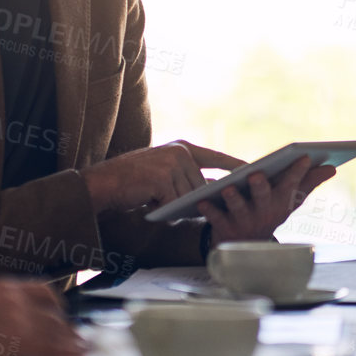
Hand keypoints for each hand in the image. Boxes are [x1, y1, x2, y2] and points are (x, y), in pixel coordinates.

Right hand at [0, 278, 84, 355]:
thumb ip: (2, 310)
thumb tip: (27, 324)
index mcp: (2, 286)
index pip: (46, 292)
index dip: (59, 309)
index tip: (66, 322)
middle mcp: (13, 297)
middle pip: (55, 314)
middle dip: (68, 330)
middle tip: (78, 343)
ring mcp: (15, 318)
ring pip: (57, 331)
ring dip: (71, 344)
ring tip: (81, 353)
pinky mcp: (13, 342)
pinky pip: (49, 349)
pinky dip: (65, 355)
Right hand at [81, 140, 244, 211]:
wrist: (102, 183)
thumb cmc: (133, 182)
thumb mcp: (162, 172)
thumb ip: (184, 176)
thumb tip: (210, 194)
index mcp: (182, 148)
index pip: (216, 157)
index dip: (234, 165)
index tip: (252, 170)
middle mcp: (180, 152)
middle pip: (201, 185)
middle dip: (192, 199)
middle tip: (171, 201)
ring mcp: (172, 164)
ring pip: (189, 196)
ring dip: (175, 205)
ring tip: (155, 199)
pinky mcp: (163, 178)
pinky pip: (175, 202)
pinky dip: (165, 208)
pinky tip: (150, 202)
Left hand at [198, 155, 336, 244]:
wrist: (247, 246)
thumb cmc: (270, 213)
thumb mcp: (290, 201)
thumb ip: (309, 183)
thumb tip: (332, 168)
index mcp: (281, 202)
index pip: (292, 185)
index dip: (298, 172)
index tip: (304, 156)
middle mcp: (264, 212)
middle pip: (264, 198)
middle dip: (261, 187)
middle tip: (256, 175)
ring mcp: (244, 220)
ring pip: (239, 208)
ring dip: (234, 198)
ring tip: (227, 188)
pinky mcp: (224, 227)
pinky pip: (216, 218)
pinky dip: (209, 209)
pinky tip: (202, 200)